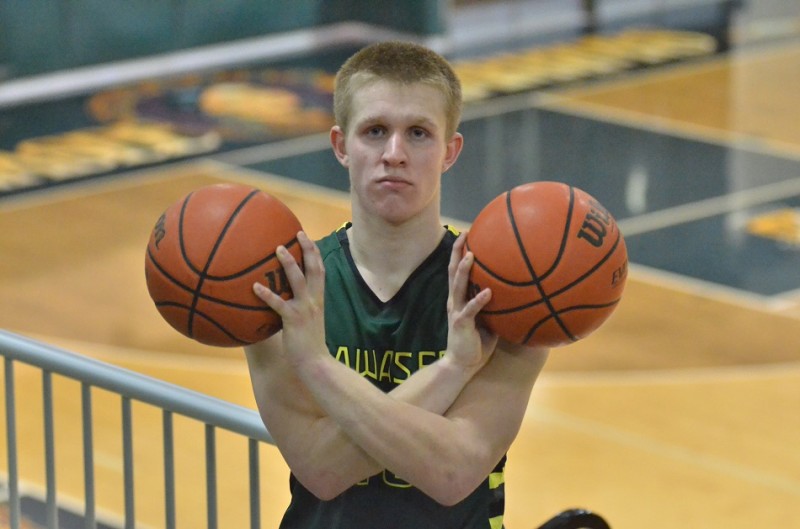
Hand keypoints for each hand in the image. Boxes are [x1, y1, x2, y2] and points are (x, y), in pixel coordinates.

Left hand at [253, 231, 326, 365]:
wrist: (316, 364)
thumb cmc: (309, 347)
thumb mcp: (308, 324)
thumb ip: (299, 311)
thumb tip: (283, 304)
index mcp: (318, 300)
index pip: (321, 272)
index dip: (315, 254)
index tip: (307, 238)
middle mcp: (314, 301)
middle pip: (314, 269)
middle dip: (308, 250)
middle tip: (298, 233)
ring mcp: (305, 309)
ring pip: (298, 280)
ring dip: (288, 263)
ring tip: (277, 249)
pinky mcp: (293, 320)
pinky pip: (279, 304)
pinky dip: (267, 294)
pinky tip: (255, 287)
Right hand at [445, 232, 497, 371]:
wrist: (461, 364)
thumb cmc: (477, 342)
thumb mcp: (488, 319)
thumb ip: (496, 304)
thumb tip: (520, 292)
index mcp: (459, 297)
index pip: (457, 269)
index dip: (460, 251)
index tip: (468, 233)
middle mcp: (454, 300)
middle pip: (452, 270)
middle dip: (457, 251)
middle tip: (464, 233)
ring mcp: (456, 311)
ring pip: (457, 285)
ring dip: (464, 270)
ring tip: (472, 255)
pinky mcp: (460, 324)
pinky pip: (470, 309)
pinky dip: (478, 300)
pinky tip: (488, 292)